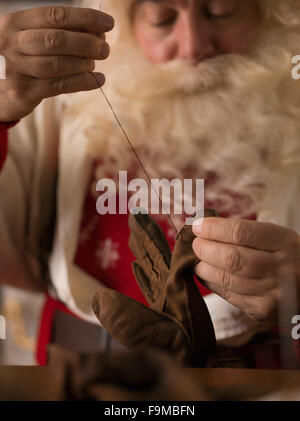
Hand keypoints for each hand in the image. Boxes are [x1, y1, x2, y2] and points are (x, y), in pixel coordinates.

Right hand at [0, 5, 113, 121]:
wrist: (8, 90)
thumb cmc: (31, 58)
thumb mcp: (41, 39)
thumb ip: (67, 33)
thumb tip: (99, 33)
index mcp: (16, 22)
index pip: (55, 15)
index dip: (85, 18)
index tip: (108, 23)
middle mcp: (12, 43)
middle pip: (55, 40)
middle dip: (85, 43)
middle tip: (105, 49)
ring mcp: (16, 68)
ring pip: (57, 65)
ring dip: (83, 64)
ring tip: (95, 64)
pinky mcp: (24, 91)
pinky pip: (59, 86)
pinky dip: (83, 82)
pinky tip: (97, 80)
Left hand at [192, 217, 299, 325]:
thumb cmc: (285, 256)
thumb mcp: (276, 238)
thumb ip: (245, 232)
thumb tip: (204, 228)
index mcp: (285, 242)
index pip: (241, 232)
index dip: (214, 229)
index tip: (198, 226)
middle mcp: (282, 268)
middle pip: (231, 258)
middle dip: (205, 249)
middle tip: (196, 244)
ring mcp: (273, 293)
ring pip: (226, 279)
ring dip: (204, 267)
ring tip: (198, 259)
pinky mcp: (263, 312)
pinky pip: (228, 295)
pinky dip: (211, 283)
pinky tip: (206, 274)